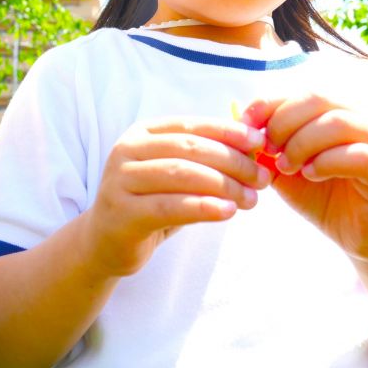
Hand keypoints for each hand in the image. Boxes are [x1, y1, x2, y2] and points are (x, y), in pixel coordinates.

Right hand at [82, 118, 269, 277]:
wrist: (105, 242)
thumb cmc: (149, 203)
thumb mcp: (174, 176)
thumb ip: (204, 159)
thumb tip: (253, 146)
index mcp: (140, 134)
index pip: (189, 125)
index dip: (226, 130)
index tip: (259, 141)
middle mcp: (126, 151)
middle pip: (188, 149)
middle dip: (232, 161)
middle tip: (261, 177)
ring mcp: (120, 181)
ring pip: (181, 175)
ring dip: (224, 185)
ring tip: (251, 198)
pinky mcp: (123, 213)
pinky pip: (170, 207)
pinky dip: (204, 207)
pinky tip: (229, 212)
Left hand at [243, 95, 367, 260]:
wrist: (360, 238)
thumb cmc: (323, 197)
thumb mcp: (284, 172)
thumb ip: (266, 150)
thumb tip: (240, 127)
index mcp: (334, 115)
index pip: (299, 93)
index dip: (268, 104)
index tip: (244, 125)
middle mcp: (359, 122)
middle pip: (318, 99)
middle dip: (284, 122)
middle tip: (268, 149)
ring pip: (339, 122)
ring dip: (303, 142)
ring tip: (287, 166)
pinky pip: (360, 155)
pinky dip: (328, 161)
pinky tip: (311, 175)